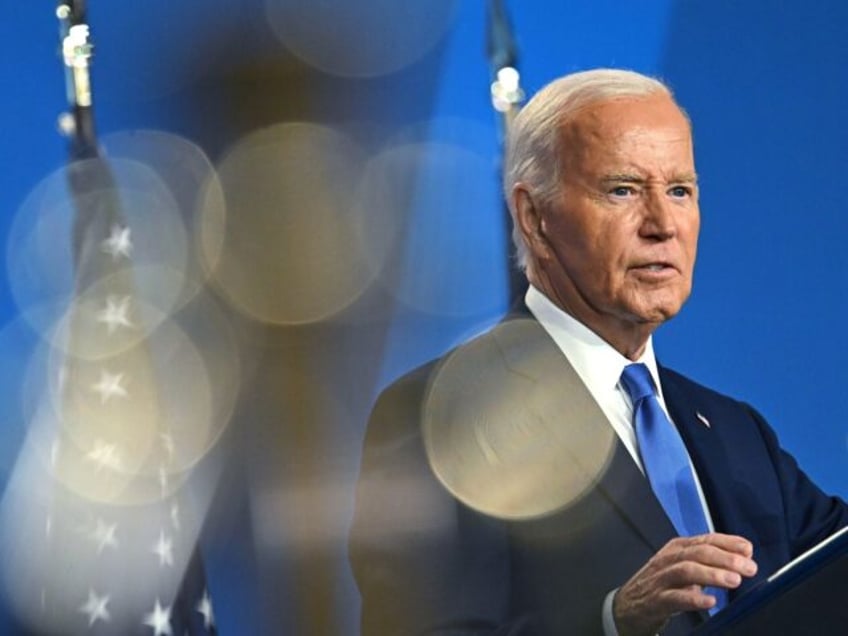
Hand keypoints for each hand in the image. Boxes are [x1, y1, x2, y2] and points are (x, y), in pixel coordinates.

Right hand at [612, 533, 757, 635]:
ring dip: (711, 574)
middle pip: (698, 553)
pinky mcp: (656, 600)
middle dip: (725, 558)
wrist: (627, 606)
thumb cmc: (661, 584)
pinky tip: (710, 602)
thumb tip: (743, 555)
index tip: (748, 550)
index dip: (727, 543)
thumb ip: (709, 561)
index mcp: (677, 548)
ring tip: (734, 581)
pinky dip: (693, 599)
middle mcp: (669, 559)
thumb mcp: (682, 567)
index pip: (705, 540)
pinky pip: (675, 598)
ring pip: (686, 570)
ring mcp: (661, 579)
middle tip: (748, 568)